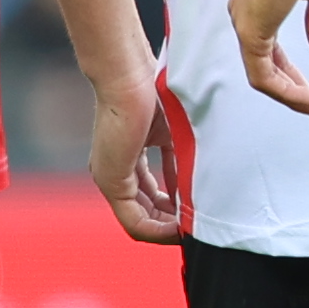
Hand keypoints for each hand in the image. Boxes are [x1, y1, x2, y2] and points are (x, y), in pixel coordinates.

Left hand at [86, 58, 184, 242]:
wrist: (130, 78)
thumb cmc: (151, 95)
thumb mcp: (171, 136)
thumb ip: (179, 163)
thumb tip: (199, 186)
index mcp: (126, 161)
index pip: (149, 197)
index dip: (175, 209)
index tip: (198, 210)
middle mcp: (114, 174)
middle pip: (145, 213)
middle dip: (173, 223)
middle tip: (199, 224)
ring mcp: (110, 179)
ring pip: (140, 222)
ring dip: (167, 229)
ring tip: (193, 228)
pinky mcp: (112, 182)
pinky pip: (135, 221)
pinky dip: (158, 228)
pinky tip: (180, 227)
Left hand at [229, 0, 308, 119]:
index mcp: (259, 6)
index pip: (270, 53)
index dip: (291, 75)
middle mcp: (246, 17)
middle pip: (264, 70)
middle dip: (292, 91)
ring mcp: (246, 25)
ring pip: (263, 79)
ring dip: (292, 98)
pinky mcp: (252, 32)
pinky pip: (264, 77)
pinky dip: (287, 92)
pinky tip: (307, 99)